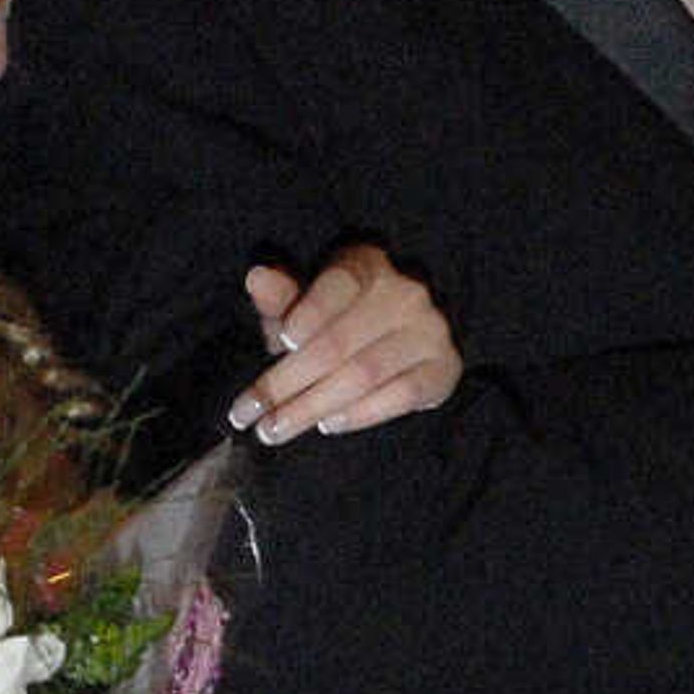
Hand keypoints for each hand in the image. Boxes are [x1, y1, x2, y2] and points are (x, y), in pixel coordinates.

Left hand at [231, 245, 460, 443]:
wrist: (401, 348)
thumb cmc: (339, 322)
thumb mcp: (305, 307)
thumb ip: (282, 299)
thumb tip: (258, 277)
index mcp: (368, 265)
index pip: (341, 283)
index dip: (311, 310)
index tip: (281, 340)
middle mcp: (406, 294)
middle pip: (340, 342)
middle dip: (287, 382)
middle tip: (250, 413)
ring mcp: (430, 332)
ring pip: (363, 374)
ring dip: (312, 407)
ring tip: (275, 428)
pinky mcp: (444, 369)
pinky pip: (400, 396)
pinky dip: (359, 414)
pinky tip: (327, 423)